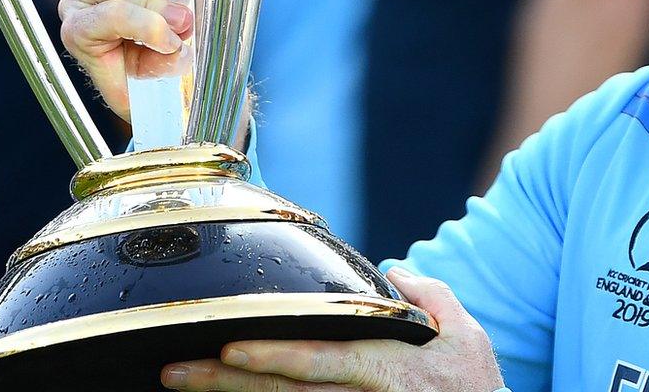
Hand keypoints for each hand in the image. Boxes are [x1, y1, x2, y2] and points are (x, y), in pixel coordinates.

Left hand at [160, 269, 504, 391]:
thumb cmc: (475, 388)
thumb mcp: (466, 335)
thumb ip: (429, 296)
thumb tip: (391, 269)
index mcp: (385, 368)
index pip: (319, 362)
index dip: (273, 359)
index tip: (230, 350)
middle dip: (224, 383)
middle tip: (173, 371)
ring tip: (180, 381)